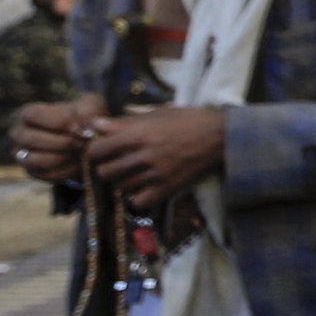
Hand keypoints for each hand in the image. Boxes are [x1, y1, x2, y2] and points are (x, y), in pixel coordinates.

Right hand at [12, 94, 103, 183]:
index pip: (33, 114)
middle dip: (62, 142)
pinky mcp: (33, 171)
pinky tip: (81, 164)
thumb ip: (87, 112)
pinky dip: (66, 171)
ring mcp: (23, 154)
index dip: (57, 122)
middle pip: (32, 139)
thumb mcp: (89, 108)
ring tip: (83, 154)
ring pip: (35, 160)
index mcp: (28, 113)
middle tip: (83, 143)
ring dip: (63, 158)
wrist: (85, 138)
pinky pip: (46, 175)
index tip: (78, 128)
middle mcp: (19, 133)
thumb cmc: (83, 118)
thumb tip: (85, 126)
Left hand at [82, 106, 226, 210]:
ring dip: (123, 181)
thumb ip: (124, 122)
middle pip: (104, 171)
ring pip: (120, 186)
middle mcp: (142, 155)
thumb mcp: (156, 113)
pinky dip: (138, 197)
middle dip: (106, 167)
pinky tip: (144, 188)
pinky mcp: (168, 187)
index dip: (94, 150)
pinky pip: (139, 201)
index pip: (95, 150)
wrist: (221, 136)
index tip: (102, 150)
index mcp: (136, 134)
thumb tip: (95, 125)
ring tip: (132, 174)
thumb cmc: (188, 120)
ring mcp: (155, 174)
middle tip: (116, 163)